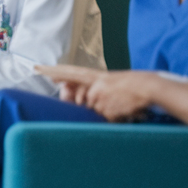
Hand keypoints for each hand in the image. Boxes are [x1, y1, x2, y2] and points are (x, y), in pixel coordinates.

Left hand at [37, 65, 155, 120]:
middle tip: (95, 98)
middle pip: (79, 99)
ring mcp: (100, 96)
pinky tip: (123, 111)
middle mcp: (95, 85)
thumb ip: (94, 90)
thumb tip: (78, 97)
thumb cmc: (133, 86)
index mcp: (96, 76)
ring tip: (120, 105)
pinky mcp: (106, 108)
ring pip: (93, 112)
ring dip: (105, 113)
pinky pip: (104, 119)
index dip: (53, 71)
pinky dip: (113, 118)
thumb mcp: (111, 84)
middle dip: (82, 104)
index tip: (37, 68)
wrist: (150, 87)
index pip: (69, 72)